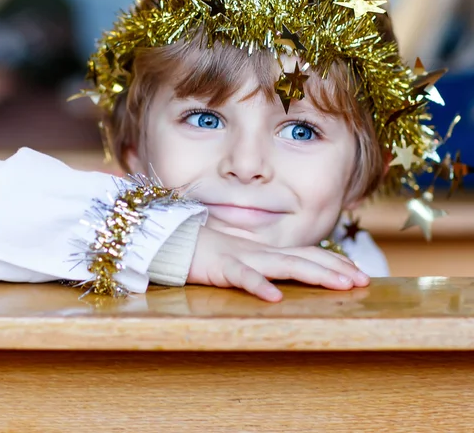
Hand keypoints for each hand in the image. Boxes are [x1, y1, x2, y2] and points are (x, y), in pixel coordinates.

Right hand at [188, 226, 369, 301]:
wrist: (175, 239)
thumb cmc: (208, 253)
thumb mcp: (242, 261)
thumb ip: (263, 268)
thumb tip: (285, 284)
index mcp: (266, 252)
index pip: (306, 254)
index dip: (333, 263)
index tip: (359, 274)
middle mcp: (260, 252)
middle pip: (304, 258)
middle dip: (335, 269)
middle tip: (363, 281)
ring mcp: (242, 258)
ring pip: (282, 264)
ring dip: (313, 274)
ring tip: (339, 285)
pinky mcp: (221, 267)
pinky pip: (242, 277)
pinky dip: (259, 286)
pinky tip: (275, 298)